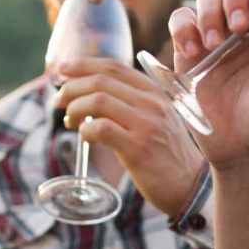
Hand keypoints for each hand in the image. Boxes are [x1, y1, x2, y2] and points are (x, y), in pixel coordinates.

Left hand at [54, 57, 204, 216]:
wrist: (189, 184)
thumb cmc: (166, 153)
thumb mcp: (157, 117)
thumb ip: (133, 101)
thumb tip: (91, 91)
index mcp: (155, 90)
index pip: (113, 66)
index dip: (83, 65)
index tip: (62, 71)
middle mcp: (152, 102)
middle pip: (101, 81)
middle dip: (71, 88)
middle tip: (59, 101)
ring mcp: (147, 124)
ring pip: (98, 100)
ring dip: (75, 108)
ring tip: (69, 120)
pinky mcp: (138, 148)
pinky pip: (101, 128)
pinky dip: (84, 130)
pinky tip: (84, 136)